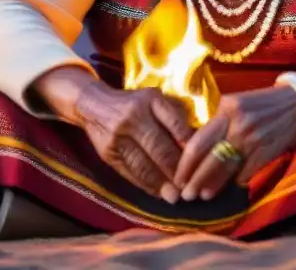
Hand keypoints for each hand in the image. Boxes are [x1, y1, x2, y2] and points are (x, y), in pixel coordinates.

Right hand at [74, 82, 193, 202]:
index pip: (175, 123)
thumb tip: (196, 143)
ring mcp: (118, 135)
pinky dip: (145, 184)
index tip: (201, 163)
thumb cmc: (134, 104)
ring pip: (143, 164)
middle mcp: (134, 116)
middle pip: (159, 147)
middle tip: (189, 188)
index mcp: (151, 99)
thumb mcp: (155, 100)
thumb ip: (175, 116)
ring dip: (161, 183)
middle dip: (176, 170)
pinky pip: (129, 172)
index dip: (189, 146)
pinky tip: (157, 192)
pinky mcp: (108, 152)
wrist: (94, 105)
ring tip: (174, 196)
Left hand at [174, 85, 295, 200]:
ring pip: (226, 169)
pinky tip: (229, 188)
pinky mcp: (266, 153)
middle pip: (208, 159)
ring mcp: (252, 140)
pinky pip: (245, 173)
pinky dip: (236, 182)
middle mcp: (237, 124)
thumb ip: (218, 122)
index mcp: (226, 109)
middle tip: (185, 194)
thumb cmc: (263, 103)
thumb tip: (198, 148)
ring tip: (202, 195)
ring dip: (212, 186)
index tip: (177, 177)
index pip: (197, 141)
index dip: (185, 163)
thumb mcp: (236, 104)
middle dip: (194, 180)